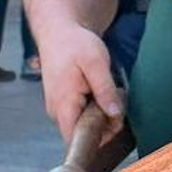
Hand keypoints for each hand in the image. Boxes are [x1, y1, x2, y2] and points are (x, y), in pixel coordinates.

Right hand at [37, 23, 125, 147]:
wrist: (58, 32)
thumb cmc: (74, 44)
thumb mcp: (96, 63)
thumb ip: (105, 90)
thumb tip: (115, 114)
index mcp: (63, 104)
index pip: (77, 139)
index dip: (99, 137)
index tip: (114, 120)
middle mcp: (56, 111)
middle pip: (82, 134)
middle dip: (103, 125)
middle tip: (114, 100)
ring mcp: (58, 109)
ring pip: (82, 126)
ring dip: (99, 116)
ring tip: (104, 92)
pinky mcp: (62, 105)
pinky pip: (80, 116)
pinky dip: (93, 109)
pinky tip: (96, 92)